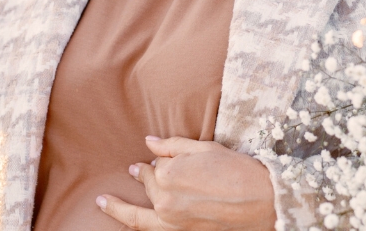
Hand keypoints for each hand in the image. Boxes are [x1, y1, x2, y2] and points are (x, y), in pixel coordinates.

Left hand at [96, 136, 276, 230]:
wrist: (264, 202)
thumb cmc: (238, 171)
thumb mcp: (205, 149)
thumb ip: (173, 146)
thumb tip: (149, 143)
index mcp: (169, 174)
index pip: (158, 164)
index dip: (164, 160)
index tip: (168, 158)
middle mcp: (165, 199)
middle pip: (150, 185)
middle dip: (148, 176)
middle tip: (137, 170)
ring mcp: (171, 222)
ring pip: (138, 215)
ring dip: (116, 209)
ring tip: (101, 202)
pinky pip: (149, 230)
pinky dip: (135, 224)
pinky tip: (125, 222)